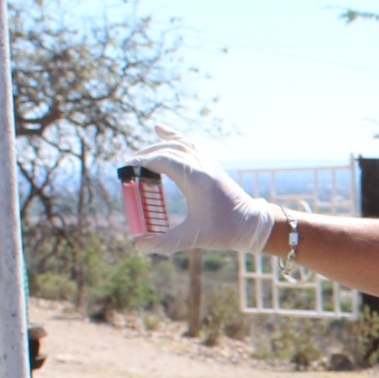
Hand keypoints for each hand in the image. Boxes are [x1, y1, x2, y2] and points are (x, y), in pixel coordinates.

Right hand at [125, 125, 275, 254]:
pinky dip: (175, 138)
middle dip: (147, 154)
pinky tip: (162, 131)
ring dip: (159, 145)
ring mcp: (209, 163)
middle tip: (129, 166)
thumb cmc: (224, 231)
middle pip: (170, 149)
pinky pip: (190, 145)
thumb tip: (138, 246)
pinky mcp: (212, 166)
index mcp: (196, 179)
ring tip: (140, 152)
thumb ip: (163, 243)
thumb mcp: (192, 238)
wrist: (252, 224)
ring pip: (181, 143)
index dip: (141, 162)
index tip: (125, 169)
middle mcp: (202, 166)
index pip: (163, 160)